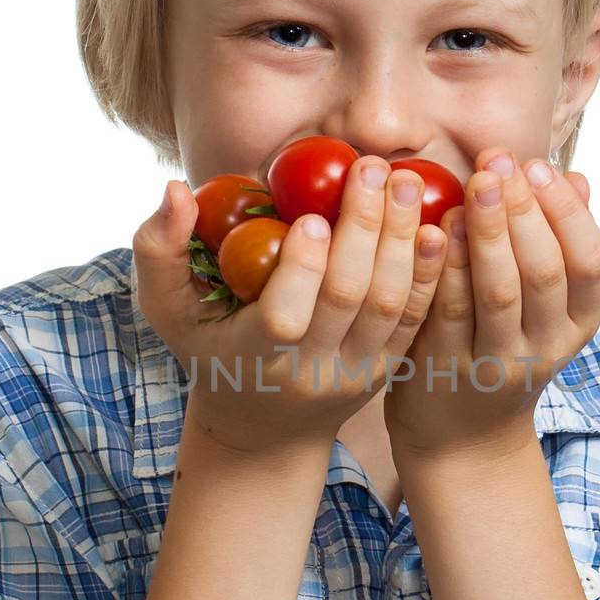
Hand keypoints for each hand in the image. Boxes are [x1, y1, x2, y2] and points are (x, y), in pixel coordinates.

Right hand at [132, 158, 448, 455]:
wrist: (264, 428)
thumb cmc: (209, 351)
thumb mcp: (168, 310)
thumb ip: (159, 250)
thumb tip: (176, 189)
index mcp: (255, 357)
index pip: (284, 318)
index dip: (301, 269)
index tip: (311, 216)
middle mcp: (311, 372)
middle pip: (348, 299)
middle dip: (364, 230)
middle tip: (372, 170)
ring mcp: (357, 374)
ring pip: (390, 306)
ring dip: (403, 241)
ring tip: (407, 183)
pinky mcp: (389, 368)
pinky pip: (417, 317)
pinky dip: (430, 272)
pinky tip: (440, 226)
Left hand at [383, 147, 599, 458]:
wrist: (464, 440)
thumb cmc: (505, 349)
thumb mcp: (546, 307)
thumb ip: (558, 243)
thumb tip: (578, 178)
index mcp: (577, 323)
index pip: (590, 261)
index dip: (566, 211)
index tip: (538, 165)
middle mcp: (545, 347)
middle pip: (543, 272)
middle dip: (522, 211)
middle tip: (498, 162)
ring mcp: (496, 364)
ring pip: (497, 292)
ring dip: (487, 233)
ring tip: (473, 184)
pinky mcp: (446, 370)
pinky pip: (446, 312)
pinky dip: (444, 267)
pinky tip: (434, 227)